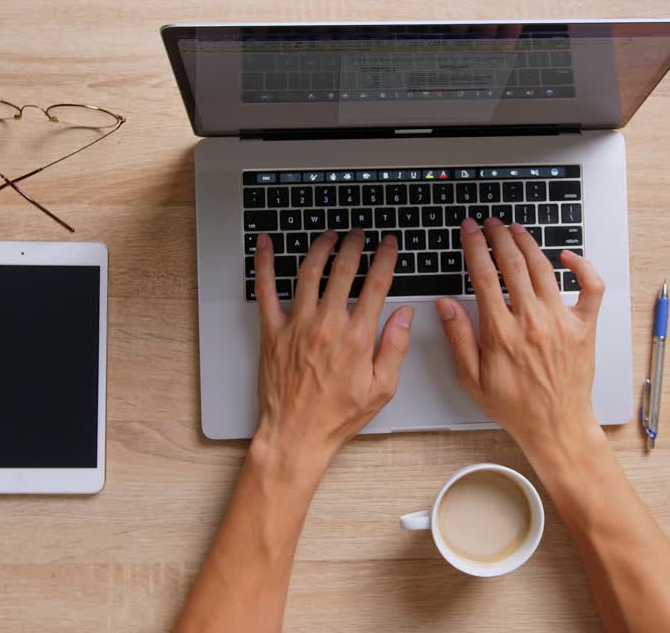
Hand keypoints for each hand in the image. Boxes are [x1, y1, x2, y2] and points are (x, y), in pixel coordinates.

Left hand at [253, 229, 413, 464]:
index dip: (385, 258)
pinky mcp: (272, 331)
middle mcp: (326, 325)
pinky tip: (266, 244)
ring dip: (321, 247)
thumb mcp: (381, 389)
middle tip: (359, 234)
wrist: (295, 435)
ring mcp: (296, 325)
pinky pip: (266, 290)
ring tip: (330, 235)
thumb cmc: (336, 417)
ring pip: (309, 272)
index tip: (389, 244)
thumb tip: (404, 316)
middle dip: (354, 245)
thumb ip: (395, 348)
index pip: (376, 284)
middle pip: (343, 269)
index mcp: (356, 337)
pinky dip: (264, 264)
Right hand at [435, 218, 604, 454]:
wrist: (556, 426)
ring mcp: (561, 321)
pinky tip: (566, 256)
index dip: (474, 246)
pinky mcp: (584, 326)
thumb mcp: (472, 378)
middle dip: (497, 236)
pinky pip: (590, 287)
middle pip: (513, 263)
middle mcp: (532, 321)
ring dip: (527, 243)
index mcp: (501, 333)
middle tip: (489, 223)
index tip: (469, 230)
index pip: (484, 275)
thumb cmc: (515, 406)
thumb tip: (445, 305)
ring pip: (544, 268)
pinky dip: (581, 265)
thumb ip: (458, 337)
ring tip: (515, 229)